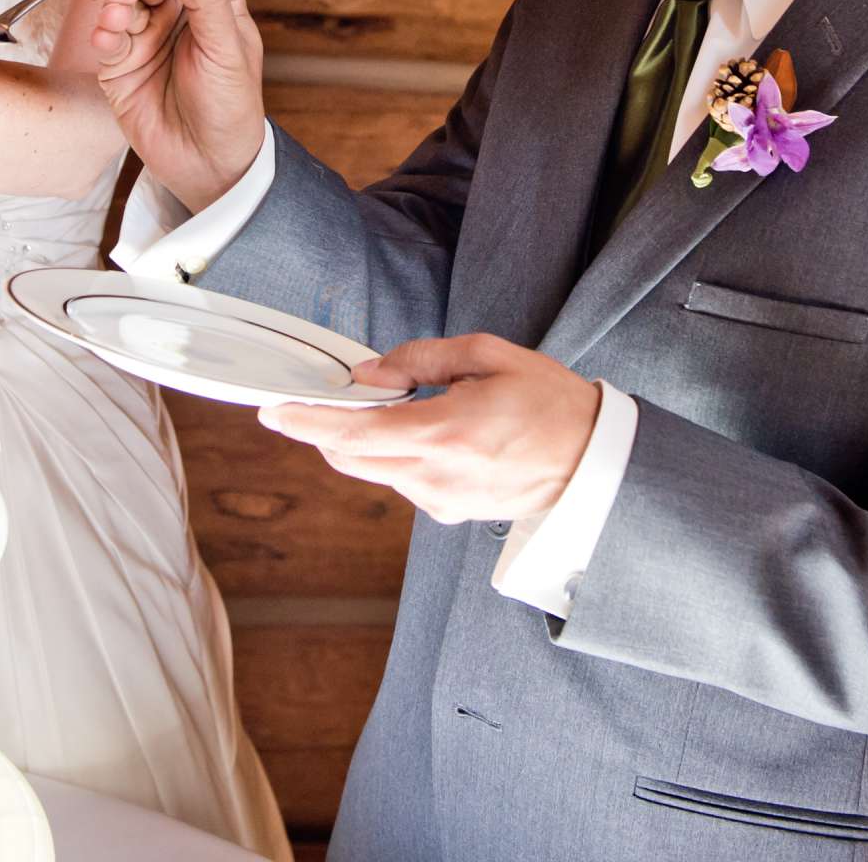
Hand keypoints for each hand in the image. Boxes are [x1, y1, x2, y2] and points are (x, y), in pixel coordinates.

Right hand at [91, 0, 265, 211]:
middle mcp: (178, 12)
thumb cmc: (230, 106)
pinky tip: (107, 40)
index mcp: (213, 0)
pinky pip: (106, 36)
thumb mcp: (226, 49)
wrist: (208, 164)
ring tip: (116, 17)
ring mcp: (147, 36)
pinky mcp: (121, 64)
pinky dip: (102, 32)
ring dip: (115, 1)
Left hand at [259, 334, 600, 523]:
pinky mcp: (448, 511)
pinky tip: (433, 431)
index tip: (273, 410)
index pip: (354, 433)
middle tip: (333, 393)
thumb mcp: (489, 356)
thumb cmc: (550, 404)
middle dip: (328, 426)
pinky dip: (396, 453)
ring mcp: (441, 500)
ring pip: (372, 469)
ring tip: (407, 406)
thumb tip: (372, 372)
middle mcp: (435, 476)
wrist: (594, 462)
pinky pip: (401, 479)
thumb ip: (422, 359)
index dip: (306, 422)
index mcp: (445, 434)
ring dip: (367, 438)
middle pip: (350, 457)